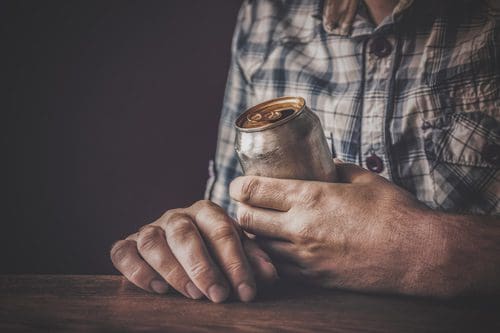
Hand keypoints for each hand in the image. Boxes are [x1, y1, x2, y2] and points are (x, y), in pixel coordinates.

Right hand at [110, 200, 277, 302]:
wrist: (184, 243)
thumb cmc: (215, 250)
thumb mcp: (238, 252)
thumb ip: (253, 260)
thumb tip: (268, 276)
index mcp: (206, 212)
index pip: (221, 230)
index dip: (235, 262)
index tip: (246, 291)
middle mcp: (176, 217)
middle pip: (185, 234)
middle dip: (203, 267)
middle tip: (219, 295)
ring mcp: (150, 229)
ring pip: (152, 242)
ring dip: (172, 270)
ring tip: (192, 295)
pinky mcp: (128, 244)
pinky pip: (122, 252)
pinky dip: (136, 270)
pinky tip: (157, 289)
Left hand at [229, 161, 440, 295]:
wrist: (418, 255)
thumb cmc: (394, 213)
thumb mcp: (363, 178)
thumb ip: (336, 169)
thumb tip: (324, 165)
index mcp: (310, 197)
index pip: (254, 191)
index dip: (238, 186)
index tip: (238, 185)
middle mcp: (300, 227)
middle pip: (246, 220)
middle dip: (240, 210)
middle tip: (246, 205)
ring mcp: (304, 256)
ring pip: (258, 246)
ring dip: (253, 235)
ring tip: (260, 226)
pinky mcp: (313, 277)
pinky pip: (278, 267)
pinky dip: (270, 256)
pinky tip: (278, 248)